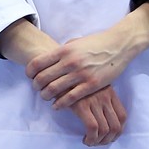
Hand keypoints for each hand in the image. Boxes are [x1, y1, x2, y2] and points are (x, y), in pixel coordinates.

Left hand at [25, 19, 147, 110]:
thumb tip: (49, 59)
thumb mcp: (75, 43)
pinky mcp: (91, 84)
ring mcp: (81, 74)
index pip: (38, 63)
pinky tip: (57, 105)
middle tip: (36, 88)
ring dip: (46, 96)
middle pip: (43, 78)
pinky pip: (70, 98)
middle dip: (36, 85)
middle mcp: (70, 62)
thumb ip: (62, 52)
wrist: (118, 45)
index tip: (29, 76)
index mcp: (64, 50)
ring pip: (54, 89)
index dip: (29, 72)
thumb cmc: (96, 43)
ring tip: (45, 97)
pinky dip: (60, 103)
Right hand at [71, 86, 127, 146]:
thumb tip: (107, 121)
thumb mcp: (94, 88)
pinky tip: (85, 139)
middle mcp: (105, 97)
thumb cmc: (75, 84)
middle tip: (99, 143)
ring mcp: (94, 101)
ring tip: (90, 142)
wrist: (58, 75)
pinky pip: (92, 127)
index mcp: (110, 92)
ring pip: (105, 129)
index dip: (118, 131)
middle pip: (116, 126)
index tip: (110, 137)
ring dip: (98, 141)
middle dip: (108, 140)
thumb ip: (102, 99)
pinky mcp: (81, 106)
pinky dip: (91, 138)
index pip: (123, 116)